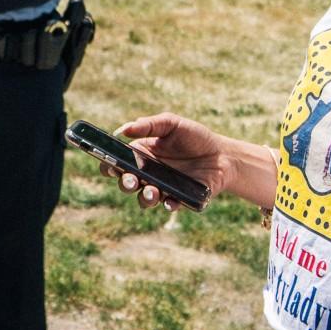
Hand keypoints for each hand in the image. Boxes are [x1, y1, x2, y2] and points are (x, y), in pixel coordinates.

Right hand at [112, 112, 232, 210]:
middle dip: (124, 183)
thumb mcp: (172, 124)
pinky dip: (167, 205)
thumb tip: (123, 129)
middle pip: (126, 182)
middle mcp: (148, 174)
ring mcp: (162, 188)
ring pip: (144, 198)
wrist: (223, 154)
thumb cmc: (195, 137)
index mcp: (141, 155)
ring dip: (144, 197)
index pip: (116, 162)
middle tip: (130, 179)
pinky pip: (169, 204)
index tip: (109, 165)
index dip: (108, 165)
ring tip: (152, 192)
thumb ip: (149, 125)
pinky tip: (170, 202)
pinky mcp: (179, 198)